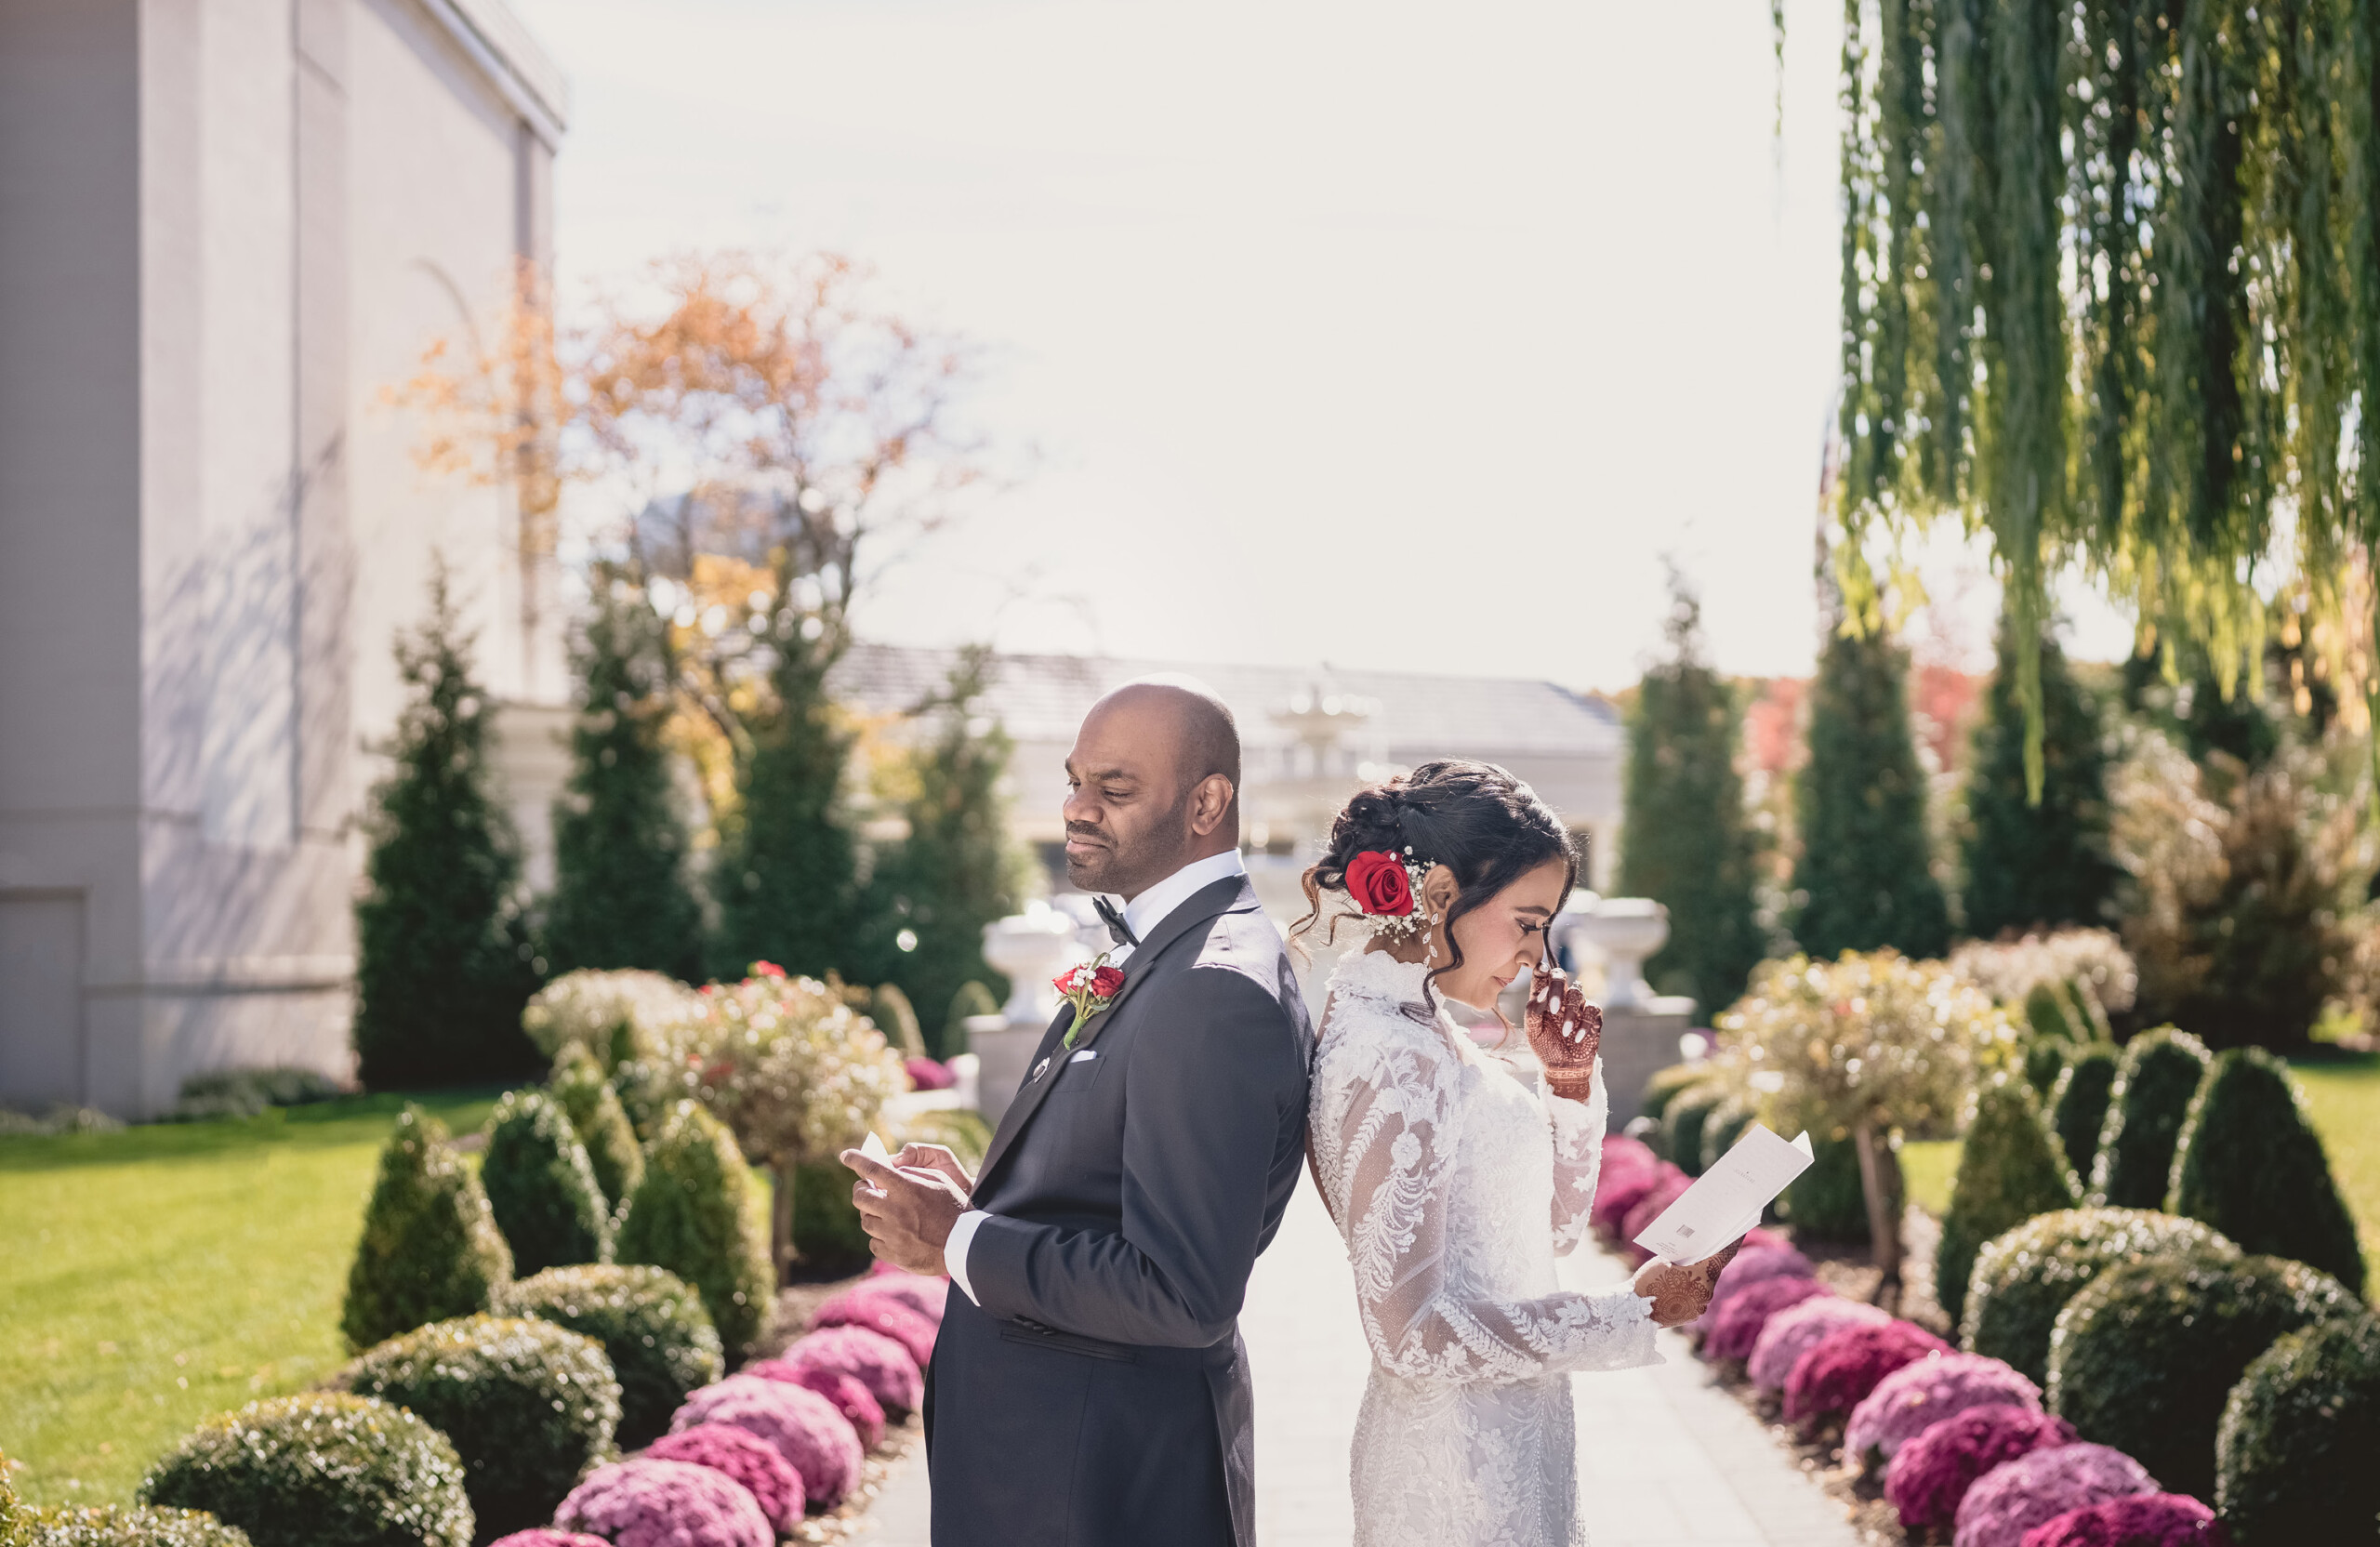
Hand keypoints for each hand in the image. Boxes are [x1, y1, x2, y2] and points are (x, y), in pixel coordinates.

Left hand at [842, 1150, 969, 1274]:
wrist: (966, 1245)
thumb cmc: (955, 1209)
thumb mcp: (940, 1181)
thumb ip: (912, 1174)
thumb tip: (889, 1171)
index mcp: (907, 1189)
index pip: (872, 1169)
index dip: (855, 1159)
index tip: (846, 1155)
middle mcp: (895, 1211)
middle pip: (860, 1197)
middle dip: (862, 1190)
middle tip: (870, 1190)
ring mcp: (892, 1235)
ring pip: (865, 1221)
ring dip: (872, 1215)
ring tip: (887, 1215)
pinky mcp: (893, 1254)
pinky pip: (873, 1243)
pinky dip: (880, 1237)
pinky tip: (894, 1234)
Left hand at [1525, 964, 1601, 1102]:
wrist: (1563, 1068)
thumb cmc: (1545, 1048)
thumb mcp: (1532, 1031)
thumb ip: (1533, 1010)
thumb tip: (1543, 993)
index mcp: (1542, 998)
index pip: (1541, 975)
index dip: (1541, 969)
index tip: (1540, 969)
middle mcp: (1559, 997)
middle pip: (1560, 976)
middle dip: (1558, 987)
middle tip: (1554, 1008)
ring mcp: (1576, 1006)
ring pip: (1577, 993)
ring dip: (1570, 1014)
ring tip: (1565, 1033)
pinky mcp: (1592, 1016)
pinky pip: (1592, 1009)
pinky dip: (1584, 1024)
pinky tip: (1577, 1038)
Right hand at [1629, 1239, 1741, 1327]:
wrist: (1636, 1311)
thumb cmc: (1648, 1280)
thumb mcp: (1664, 1260)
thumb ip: (1684, 1257)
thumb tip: (1695, 1253)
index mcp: (1703, 1273)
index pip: (1724, 1254)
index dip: (1733, 1242)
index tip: (1740, 1232)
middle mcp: (1707, 1291)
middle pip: (1713, 1271)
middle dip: (1708, 1261)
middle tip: (1708, 1249)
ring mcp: (1702, 1305)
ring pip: (1705, 1286)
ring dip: (1698, 1278)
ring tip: (1688, 1269)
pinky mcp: (1694, 1314)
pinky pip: (1697, 1298)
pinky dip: (1691, 1291)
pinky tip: (1681, 1286)